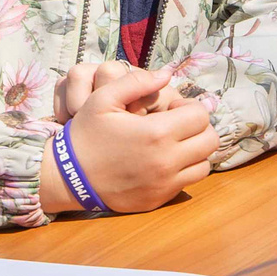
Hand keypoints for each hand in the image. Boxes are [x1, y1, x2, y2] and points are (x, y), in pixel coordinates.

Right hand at [38, 69, 215, 214]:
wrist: (67, 177)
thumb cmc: (86, 134)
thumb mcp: (103, 98)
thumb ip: (137, 80)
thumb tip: (167, 74)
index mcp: (156, 133)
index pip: (201, 115)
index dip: (190, 107)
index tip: (173, 108)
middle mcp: (166, 162)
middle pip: (210, 140)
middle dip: (198, 128)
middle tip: (178, 125)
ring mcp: (163, 185)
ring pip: (204, 164)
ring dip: (195, 151)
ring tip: (173, 144)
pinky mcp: (158, 200)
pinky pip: (187, 183)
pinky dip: (183, 171)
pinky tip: (164, 162)